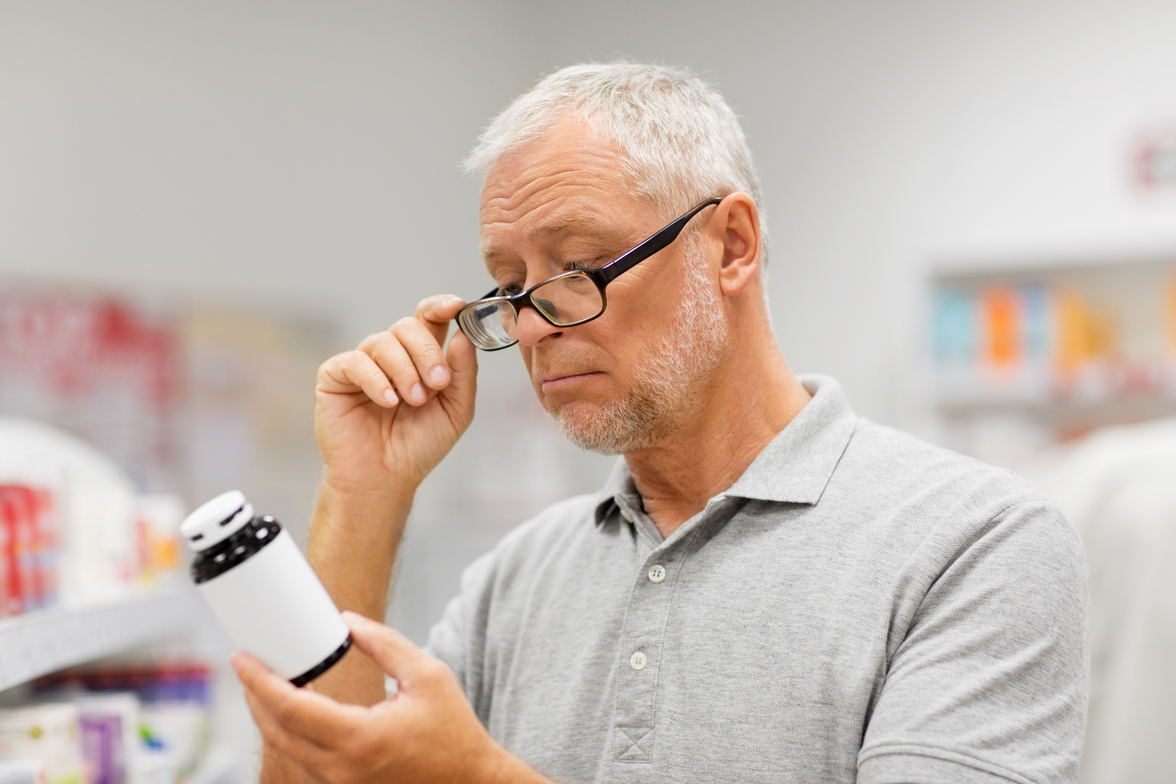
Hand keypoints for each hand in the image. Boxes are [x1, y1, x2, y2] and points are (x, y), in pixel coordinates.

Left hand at [233, 612, 510, 783]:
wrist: (471, 782)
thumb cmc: (453, 731)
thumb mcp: (428, 676)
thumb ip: (385, 645)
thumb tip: (347, 622)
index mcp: (360, 738)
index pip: (291, 708)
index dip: (259, 681)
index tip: (242, 658)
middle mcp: (342, 770)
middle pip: (277, 732)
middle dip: (255, 696)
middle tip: (248, 666)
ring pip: (287, 750)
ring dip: (271, 716)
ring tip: (267, 683)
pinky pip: (305, 762)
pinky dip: (292, 734)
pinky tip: (294, 711)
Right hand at [314, 296, 476, 496]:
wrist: (384, 480)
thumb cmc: (418, 447)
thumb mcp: (455, 411)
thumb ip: (463, 375)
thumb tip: (464, 336)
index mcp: (421, 358)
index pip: (429, 318)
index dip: (441, 306)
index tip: (457, 306)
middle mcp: (391, 356)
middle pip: (409, 326)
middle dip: (427, 352)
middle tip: (437, 383)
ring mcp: (362, 364)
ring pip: (384, 341)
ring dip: (404, 370)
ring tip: (412, 401)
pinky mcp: (335, 377)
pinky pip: (355, 362)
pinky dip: (376, 379)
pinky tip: (387, 402)